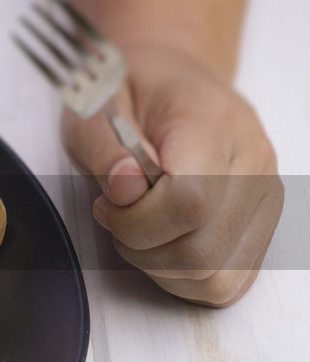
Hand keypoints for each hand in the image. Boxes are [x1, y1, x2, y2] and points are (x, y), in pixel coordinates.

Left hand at [61, 42, 282, 305]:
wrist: (172, 78)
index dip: (137, 218)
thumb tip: (127, 189)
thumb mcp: (96, 107)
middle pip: (203, 250)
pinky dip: (183, 276)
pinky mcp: (261, 225)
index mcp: (213, 125)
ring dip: (160, 265)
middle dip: (141, 246)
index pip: (192, 201)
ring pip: (217, 277)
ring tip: (138, 226)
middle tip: (116, 214)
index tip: (108, 199)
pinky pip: (228, 282)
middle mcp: (254, 163)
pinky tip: (162, 242)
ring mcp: (266, 198)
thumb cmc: (132, 93)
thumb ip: (106, 150)